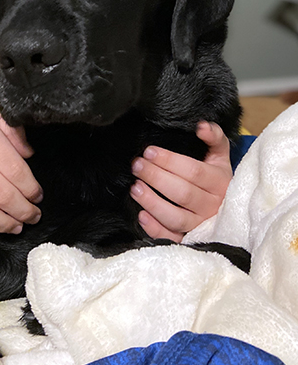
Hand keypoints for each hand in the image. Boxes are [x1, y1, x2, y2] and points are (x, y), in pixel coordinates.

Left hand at [129, 121, 231, 241]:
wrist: (230, 210)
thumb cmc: (217, 179)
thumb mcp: (220, 156)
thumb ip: (214, 137)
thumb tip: (200, 125)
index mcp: (220, 182)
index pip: (193, 172)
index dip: (170, 161)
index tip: (149, 151)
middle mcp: (212, 206)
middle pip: (182, 193)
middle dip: (156, 177)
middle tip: (136, 165)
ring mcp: (201, 225)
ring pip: (176, 217)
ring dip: (153, 202)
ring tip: (134, 188)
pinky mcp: (191, 240)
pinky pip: (172, 239)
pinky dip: (156, 229)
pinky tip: (141, 216)